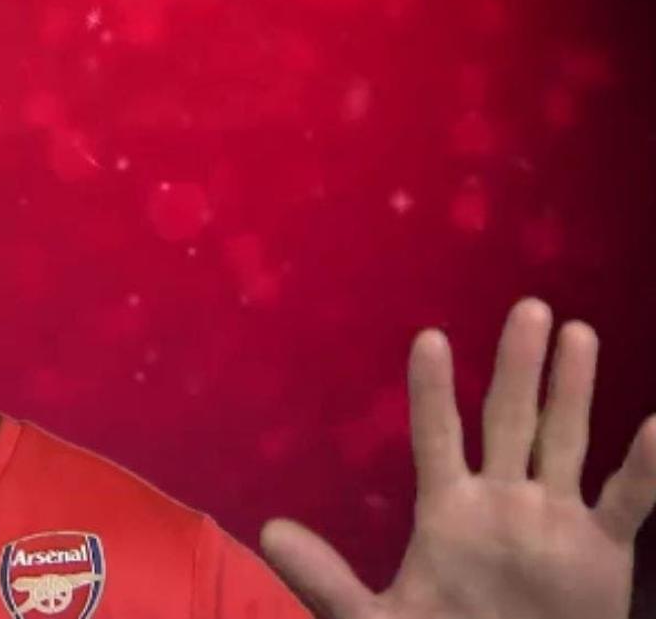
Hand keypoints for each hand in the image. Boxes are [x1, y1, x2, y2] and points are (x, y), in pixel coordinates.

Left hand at [260, 297, 654, 618]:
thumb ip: (326, 580)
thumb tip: (269, 534)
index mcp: (446, 511)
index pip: (436, 437)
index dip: (433, 392)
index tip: (429, 338)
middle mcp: (502, 501)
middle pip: (510, 420)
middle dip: (518, 366)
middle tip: (529, 307)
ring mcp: (553, 519)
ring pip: (566, 440)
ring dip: (572, 391)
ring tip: (578, 333)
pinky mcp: (601, 550)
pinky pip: (628, 500)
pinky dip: (646, 467)